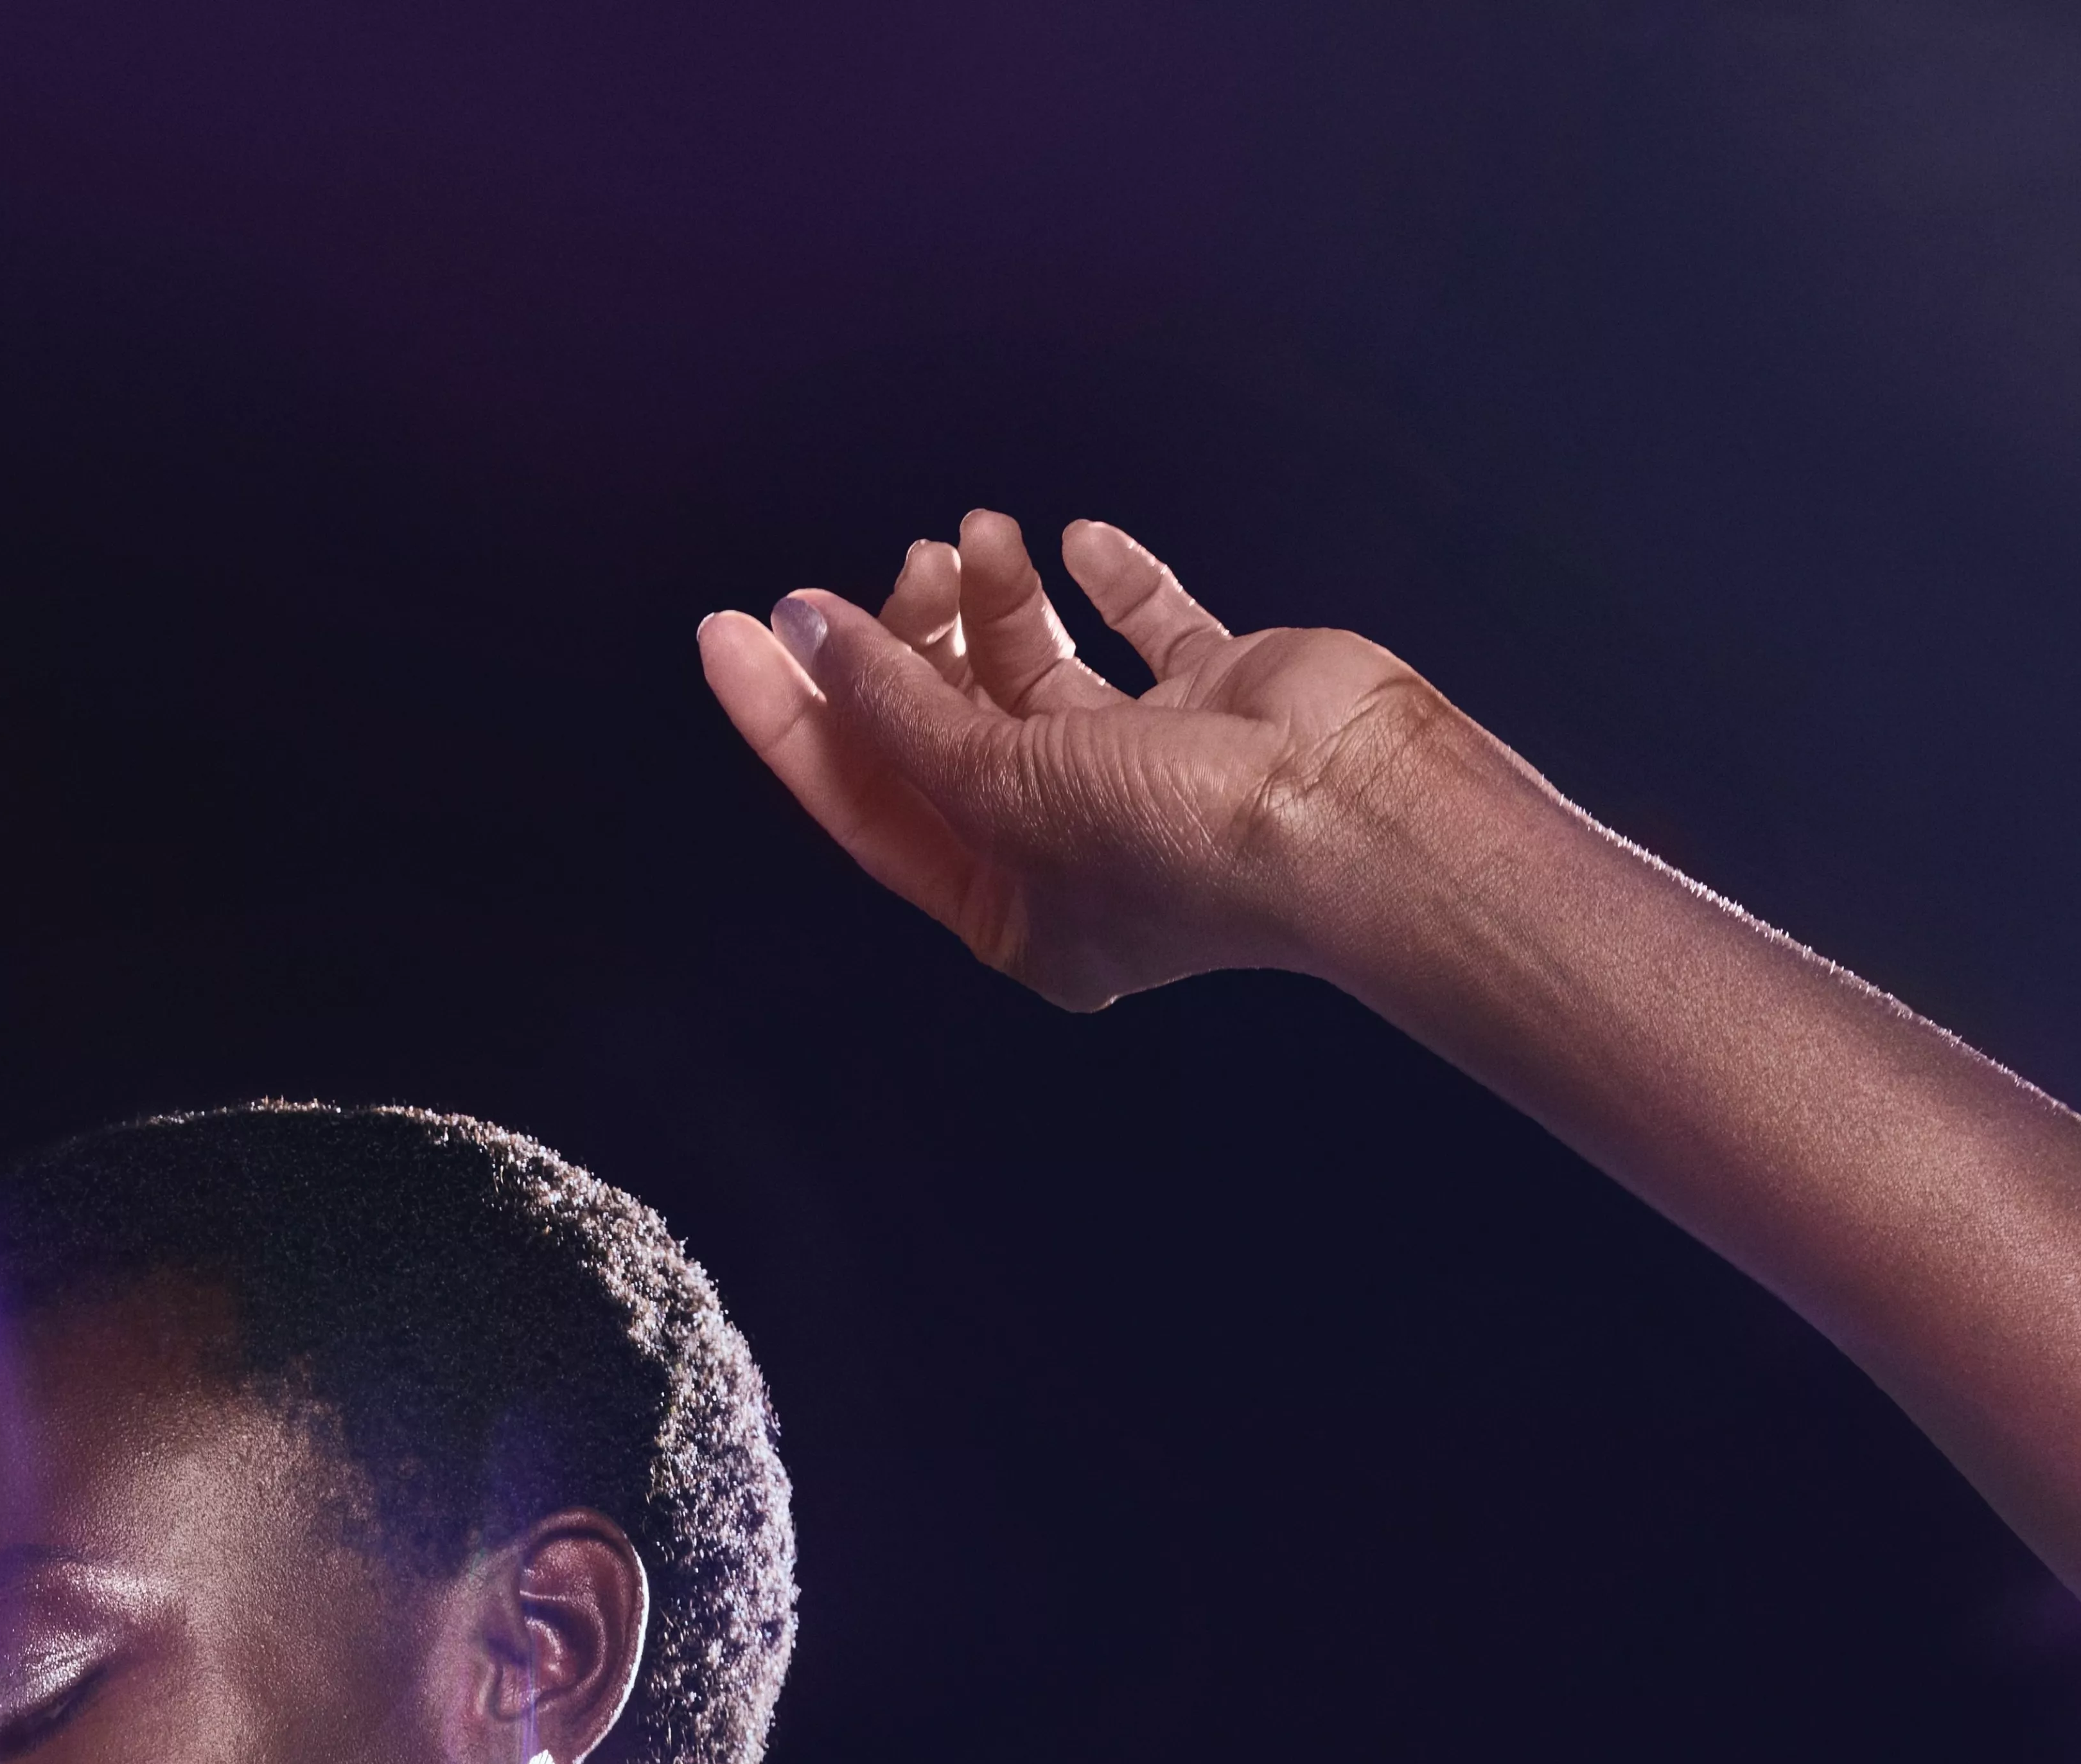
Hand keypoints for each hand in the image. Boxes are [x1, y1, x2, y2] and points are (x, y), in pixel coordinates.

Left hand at [700, 512, 1430, 1012]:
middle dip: (907, 639)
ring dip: (995, 599)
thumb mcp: (1003, 786)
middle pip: (943, 729)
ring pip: (1032, 670)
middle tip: (903, 561)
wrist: (1351, 816)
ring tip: (981, 537)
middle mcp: (1068, 848)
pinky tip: (1074, 542)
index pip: (864, 801)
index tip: (729, 627)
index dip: (791, 714)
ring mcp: (1144, 775)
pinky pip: (1143, 628)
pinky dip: (1104, 583)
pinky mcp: (1214, 704)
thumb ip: (899, 711)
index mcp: (1010, 908)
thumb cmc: (1180, 843)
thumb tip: (810, 633)